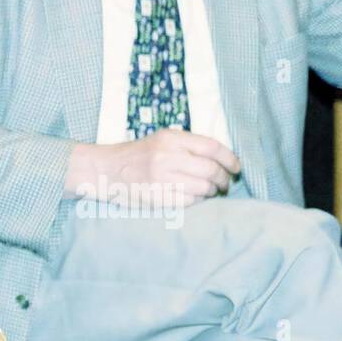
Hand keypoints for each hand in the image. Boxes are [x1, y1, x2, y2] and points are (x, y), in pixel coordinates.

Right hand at [74, 128, 240, 206]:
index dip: (230, 158)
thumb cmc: (136, 155)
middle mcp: (166, 156)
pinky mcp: (157, 197)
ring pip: (204, 188)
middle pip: (211, 170)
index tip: (236, 167)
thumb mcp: (160, 140)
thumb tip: (223, 159)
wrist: (104, 170)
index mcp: (170, 138)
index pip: (211, 147)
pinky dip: (198, 201)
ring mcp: (161, 178)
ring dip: (212, 192)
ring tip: (209, 191)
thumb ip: (187, 145)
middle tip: (224, 184)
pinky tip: (194, 197)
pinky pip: (190, 202)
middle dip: (223, 179)